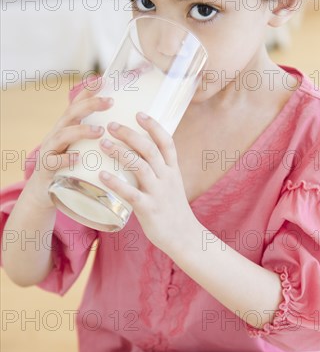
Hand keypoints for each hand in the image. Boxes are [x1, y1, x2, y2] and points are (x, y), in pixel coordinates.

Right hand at [29, 77, 112, 208]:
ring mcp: (51, 150)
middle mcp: (58, 134)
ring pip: (63, 135)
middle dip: (90, 105)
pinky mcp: (47, 169)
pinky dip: (65, 158)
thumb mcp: (82, 149)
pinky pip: (54, 161)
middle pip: (72, 113)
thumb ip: (98, 139)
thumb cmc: (69, 168)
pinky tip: (77, 157)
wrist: (44, 191)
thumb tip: (127, 132)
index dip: (90, 91)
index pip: (78, 104)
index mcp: (69, 128)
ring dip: (81, 130)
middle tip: (109, 101)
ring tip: (99, 131)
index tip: (105, 79)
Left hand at [98, 113, 197, 252]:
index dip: (154, 126)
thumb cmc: (172, 211)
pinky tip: (102, 176)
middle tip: (111, 125)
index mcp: (173, 171)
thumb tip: (135, 159)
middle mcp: (167, 178)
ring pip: (140, 166)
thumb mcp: (170, 187)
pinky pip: (131, 193)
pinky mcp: (149, 209)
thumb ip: (157, 173)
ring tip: (103, 143)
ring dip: (120, 152)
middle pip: (149, 149)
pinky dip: (115, 183)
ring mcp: (158, 193)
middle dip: (130, 134)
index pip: (166, 142)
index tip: (139, 114)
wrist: (184, 237)